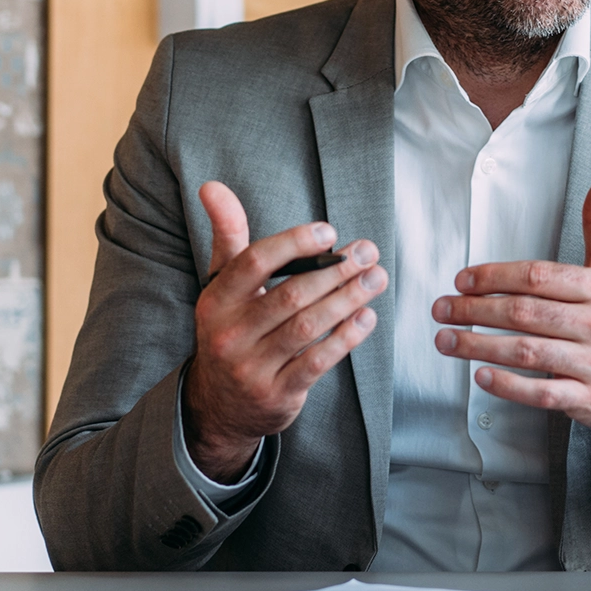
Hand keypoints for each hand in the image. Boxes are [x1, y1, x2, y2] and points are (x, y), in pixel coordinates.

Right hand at [185, 181, 385, 480]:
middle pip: (291, 294)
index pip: (254, 262)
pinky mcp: (278, 394)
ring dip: (348, 299)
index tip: (329, 231)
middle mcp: (229, 334)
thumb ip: (227, 235)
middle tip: (369, 253)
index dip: (294, 243)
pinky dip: (346, 337)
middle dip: (336, 271)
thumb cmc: (231, 327)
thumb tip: (213, 185)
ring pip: (308, 326)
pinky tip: (367, 317)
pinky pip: (318, 362)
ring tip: (376, 278)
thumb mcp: (222, 284)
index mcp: (215, 300)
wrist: (218, 405)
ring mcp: (252, 367)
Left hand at [432, 171, 590, 430]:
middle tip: (442, 308)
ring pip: (528, 352)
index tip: (463, 279)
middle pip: (526, 313)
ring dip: (480, 346)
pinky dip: (509, 386)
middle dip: (476, 310)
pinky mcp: (587, 398)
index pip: (538, 277)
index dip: (495, 276)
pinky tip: (481, 375)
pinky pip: (542, 394)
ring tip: (447, 340)